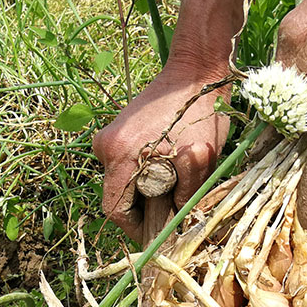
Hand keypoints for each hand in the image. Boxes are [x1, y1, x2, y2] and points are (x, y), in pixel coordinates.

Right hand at [93, 65, 230, 241]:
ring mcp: (108, 136)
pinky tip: (166, 170)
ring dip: (144, 192)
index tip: (157, 235)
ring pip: (122, 181)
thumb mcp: (199, 160)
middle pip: (117, 196)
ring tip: (172, 189)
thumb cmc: (201, 113)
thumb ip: (185, 196)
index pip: (115, 209)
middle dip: (142, 210)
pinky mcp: (117, 130)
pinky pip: (125, 165)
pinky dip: (143, 174)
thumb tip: (176, 226)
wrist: (195, 71)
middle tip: (170, 215)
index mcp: (119, 155)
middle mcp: (105, 147)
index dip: (135, 229)